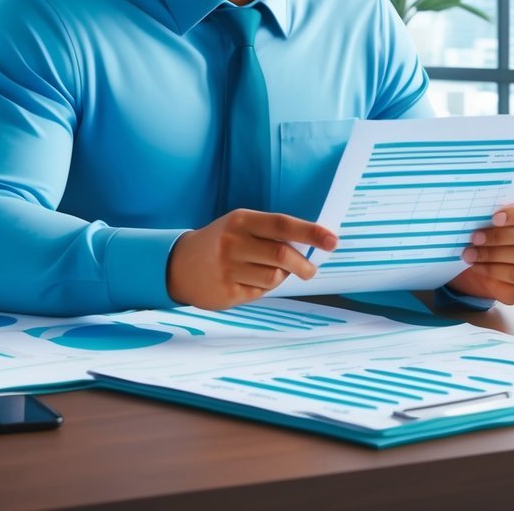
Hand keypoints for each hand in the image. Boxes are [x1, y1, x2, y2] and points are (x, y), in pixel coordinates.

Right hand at [166, 210, 337, 309]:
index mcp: (241, 220)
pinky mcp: (227, 292)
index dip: (311, 232)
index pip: (282, 224)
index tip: (333, 240)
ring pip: (274, 277)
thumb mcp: (241, 226)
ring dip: (282, 277)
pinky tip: (250, 281)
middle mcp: (233, 242)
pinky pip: (260, 292)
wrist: (180, 264)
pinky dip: (264, 288)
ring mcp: (228, 268)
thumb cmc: (222, 242)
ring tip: (272, 272)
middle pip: (282, 254)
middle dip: (304, 264)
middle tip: (311, 269)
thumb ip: (271, 233)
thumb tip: (311, 246)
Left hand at [447, 201, 513, 304]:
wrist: (496, 267)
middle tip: (475, 237)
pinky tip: (477, 266)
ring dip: (491, 254)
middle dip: (498, 236)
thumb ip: (497, 216)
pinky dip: (492, 270)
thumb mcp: (499, 223)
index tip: (494, 218)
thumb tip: (481, 214)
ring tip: (470, 253)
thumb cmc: (500, 237)